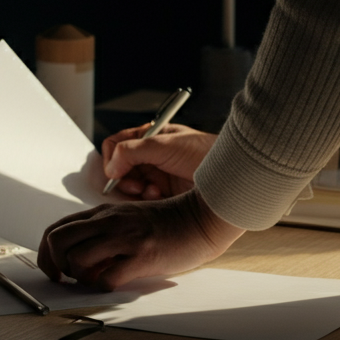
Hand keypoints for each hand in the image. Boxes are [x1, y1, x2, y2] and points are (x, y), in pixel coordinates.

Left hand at [38, 190, 244, 288]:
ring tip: (93, 280)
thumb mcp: (128, 218)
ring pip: (76, 259)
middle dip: (53, 265)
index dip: (45, 252)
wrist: (200, 218)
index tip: (53, 268)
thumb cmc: (167, 223)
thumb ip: (104, 230)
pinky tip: (114, 284)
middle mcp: (109, 222)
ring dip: (78, 278)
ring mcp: (125, 238)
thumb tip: (79, 256)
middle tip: (66, 278)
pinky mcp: (142, 256)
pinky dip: (102, 288)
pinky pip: (106, 278)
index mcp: (103, 213)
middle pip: (57, 241)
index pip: (56, 229)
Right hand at [102, 123, 216, 199]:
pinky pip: (143, 200)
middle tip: (134, 186)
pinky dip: (147, 200)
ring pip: (130, 187)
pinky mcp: (164, 194)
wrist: (229, 176)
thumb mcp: (165, 145)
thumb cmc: (204, 152)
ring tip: (151, 191)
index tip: (115, 172)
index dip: (112, 158)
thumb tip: (110, 166)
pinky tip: (160, 197)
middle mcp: (151, 156)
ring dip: (137, 191)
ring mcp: (157, 176)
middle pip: (120, 169)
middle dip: (124, 179)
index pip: (116, 145)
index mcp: (149, 138)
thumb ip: (132, 151)